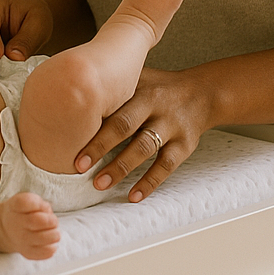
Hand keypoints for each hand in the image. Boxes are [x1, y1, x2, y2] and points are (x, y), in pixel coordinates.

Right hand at [0, 193, 59, 259]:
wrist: (6, 229)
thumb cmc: (21, 212)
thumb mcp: (25, 200)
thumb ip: (38, 203)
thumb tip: (48, 213)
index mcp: (15, 206)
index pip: (25, 202)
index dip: (38, 204)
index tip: (42, 206)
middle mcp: (17, 223)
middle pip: (37, 221)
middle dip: (51, 220)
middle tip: (53, 220)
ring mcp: (21, 240)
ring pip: (43, 238)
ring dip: (54, 234)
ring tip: (53, 232)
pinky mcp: (27, 252)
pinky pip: (44, 252)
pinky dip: (52, 248)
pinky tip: (51, 243)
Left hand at [77, 67, 209, 201]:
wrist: (203, 92)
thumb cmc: (159, 87)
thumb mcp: (139, 78)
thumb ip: (114, 85)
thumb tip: (73, 89)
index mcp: (141, 90)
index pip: (114, 107)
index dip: (93, 125)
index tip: (70, 142)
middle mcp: (156, 107)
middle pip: (126, 127)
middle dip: (101, 147)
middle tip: (79, 167)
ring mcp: (172, 126)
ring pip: (145, 148)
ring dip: (121, 168)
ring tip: (100, 184)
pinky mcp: (185, 145)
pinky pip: (167, 166)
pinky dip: (149, 182)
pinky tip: (133, 196)